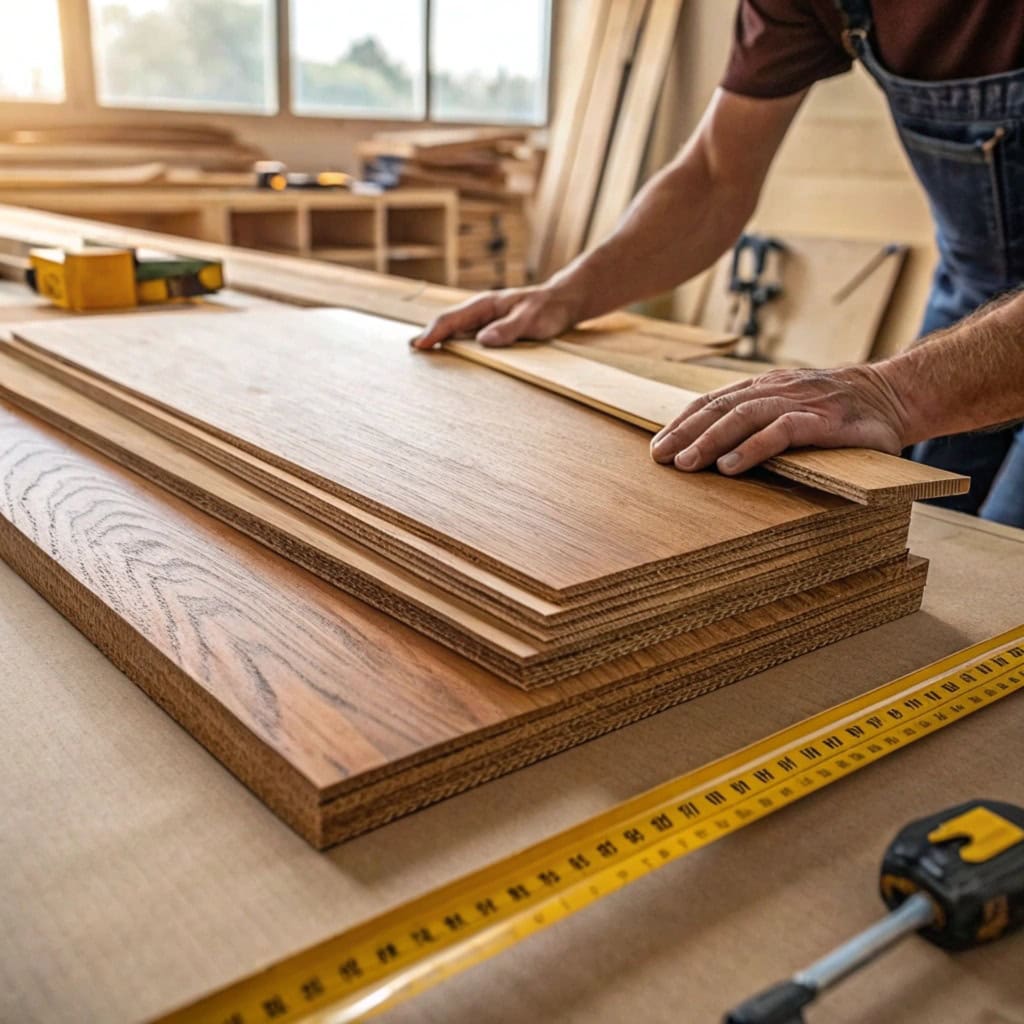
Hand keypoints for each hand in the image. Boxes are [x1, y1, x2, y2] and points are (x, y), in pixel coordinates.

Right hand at [411, 285, 581, 348]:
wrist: (563, 302)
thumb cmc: (548, 309)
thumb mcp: (532, 319)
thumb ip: (509, 329)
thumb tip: (483, 341)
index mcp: (485, 305)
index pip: (451, 319)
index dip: (433, 333)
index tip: (418, 346)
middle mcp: (480, 311)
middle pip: (447, 323)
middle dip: (427, 336)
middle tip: (410, 351)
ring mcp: (484, 320)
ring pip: (454, 330)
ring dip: (438, 341)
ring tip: (420, 354)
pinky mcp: (490, 329)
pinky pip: (466, 337)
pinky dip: (453, 344)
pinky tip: (446, 355)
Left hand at [649, 364, 911, 474]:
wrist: (897, 395)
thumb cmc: (842, 412)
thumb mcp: (797, 411)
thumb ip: (764, 424)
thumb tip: (719, 452)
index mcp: (767, 387)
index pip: (715, 400)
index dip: (684, 421)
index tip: (659, 444)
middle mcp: (778, 389)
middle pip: (721, 407)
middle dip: (685, 431)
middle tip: (659, 457)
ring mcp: (801, 402)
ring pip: (744, 416)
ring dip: (710, 440)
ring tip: (686, 464)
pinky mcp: (824, 421)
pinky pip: (782, 431)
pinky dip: (753, 448)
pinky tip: (730, 466)